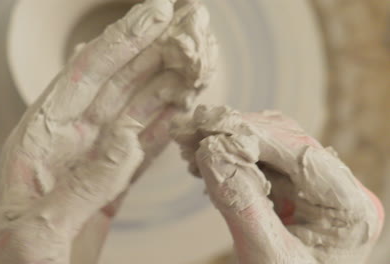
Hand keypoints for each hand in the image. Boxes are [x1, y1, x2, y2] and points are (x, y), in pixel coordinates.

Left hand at [0, 0, 216, 262]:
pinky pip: (143, 146)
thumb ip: (83, 184)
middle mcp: (66, 142)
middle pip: (118, 84)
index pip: (84, 76)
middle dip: (154, 51)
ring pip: (136, 111)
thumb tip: (127, 137)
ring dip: (166, 84)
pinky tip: (184, 106)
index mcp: (38, 141)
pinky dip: (166, 125)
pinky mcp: (111, 184)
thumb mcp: (40, 232)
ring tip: (196, 61)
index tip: (159, 12)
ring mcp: (91, 161)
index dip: (123, 41)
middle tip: (191, 25)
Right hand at [172, 105, 383, 263]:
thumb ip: (241, 204)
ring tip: (190, 142)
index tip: (209, 128)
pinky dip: (230, 160)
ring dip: (228, 142)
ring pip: (270, 148)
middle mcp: (337, 191)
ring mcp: (316, 192)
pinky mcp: (294, 196)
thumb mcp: (266, 258)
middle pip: (285, 142)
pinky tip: (203, 160)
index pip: (301, 153)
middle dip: (235, 132)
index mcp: (348, 208)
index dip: (253, 134)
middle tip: (190, 128)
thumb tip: (212, 151)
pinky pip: (261, 166)